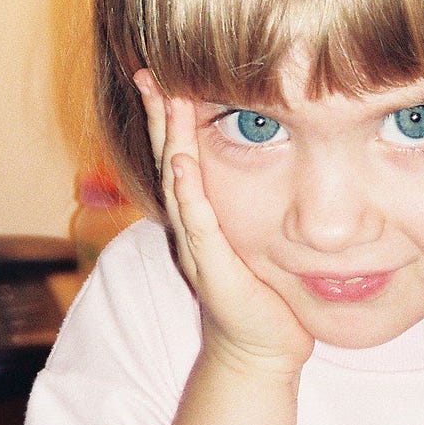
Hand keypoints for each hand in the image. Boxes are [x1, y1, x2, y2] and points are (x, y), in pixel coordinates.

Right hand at [134, 71, 313, 378]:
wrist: (262, 353)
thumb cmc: (264, 293)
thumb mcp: (255, 235)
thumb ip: (251, 200)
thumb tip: (276, 150)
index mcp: (200, 214)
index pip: (181, 153)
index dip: (170, 114)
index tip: (163, 72)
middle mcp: (191, 225)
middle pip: (167, 158)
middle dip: (158, 114)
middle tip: (147, 71)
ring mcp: (198, 247)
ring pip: (178, 183)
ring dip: (169, 140)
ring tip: (164, 99)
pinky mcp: (214, 269)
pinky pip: (198, 225)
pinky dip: (188, 193)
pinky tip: (182, 163)